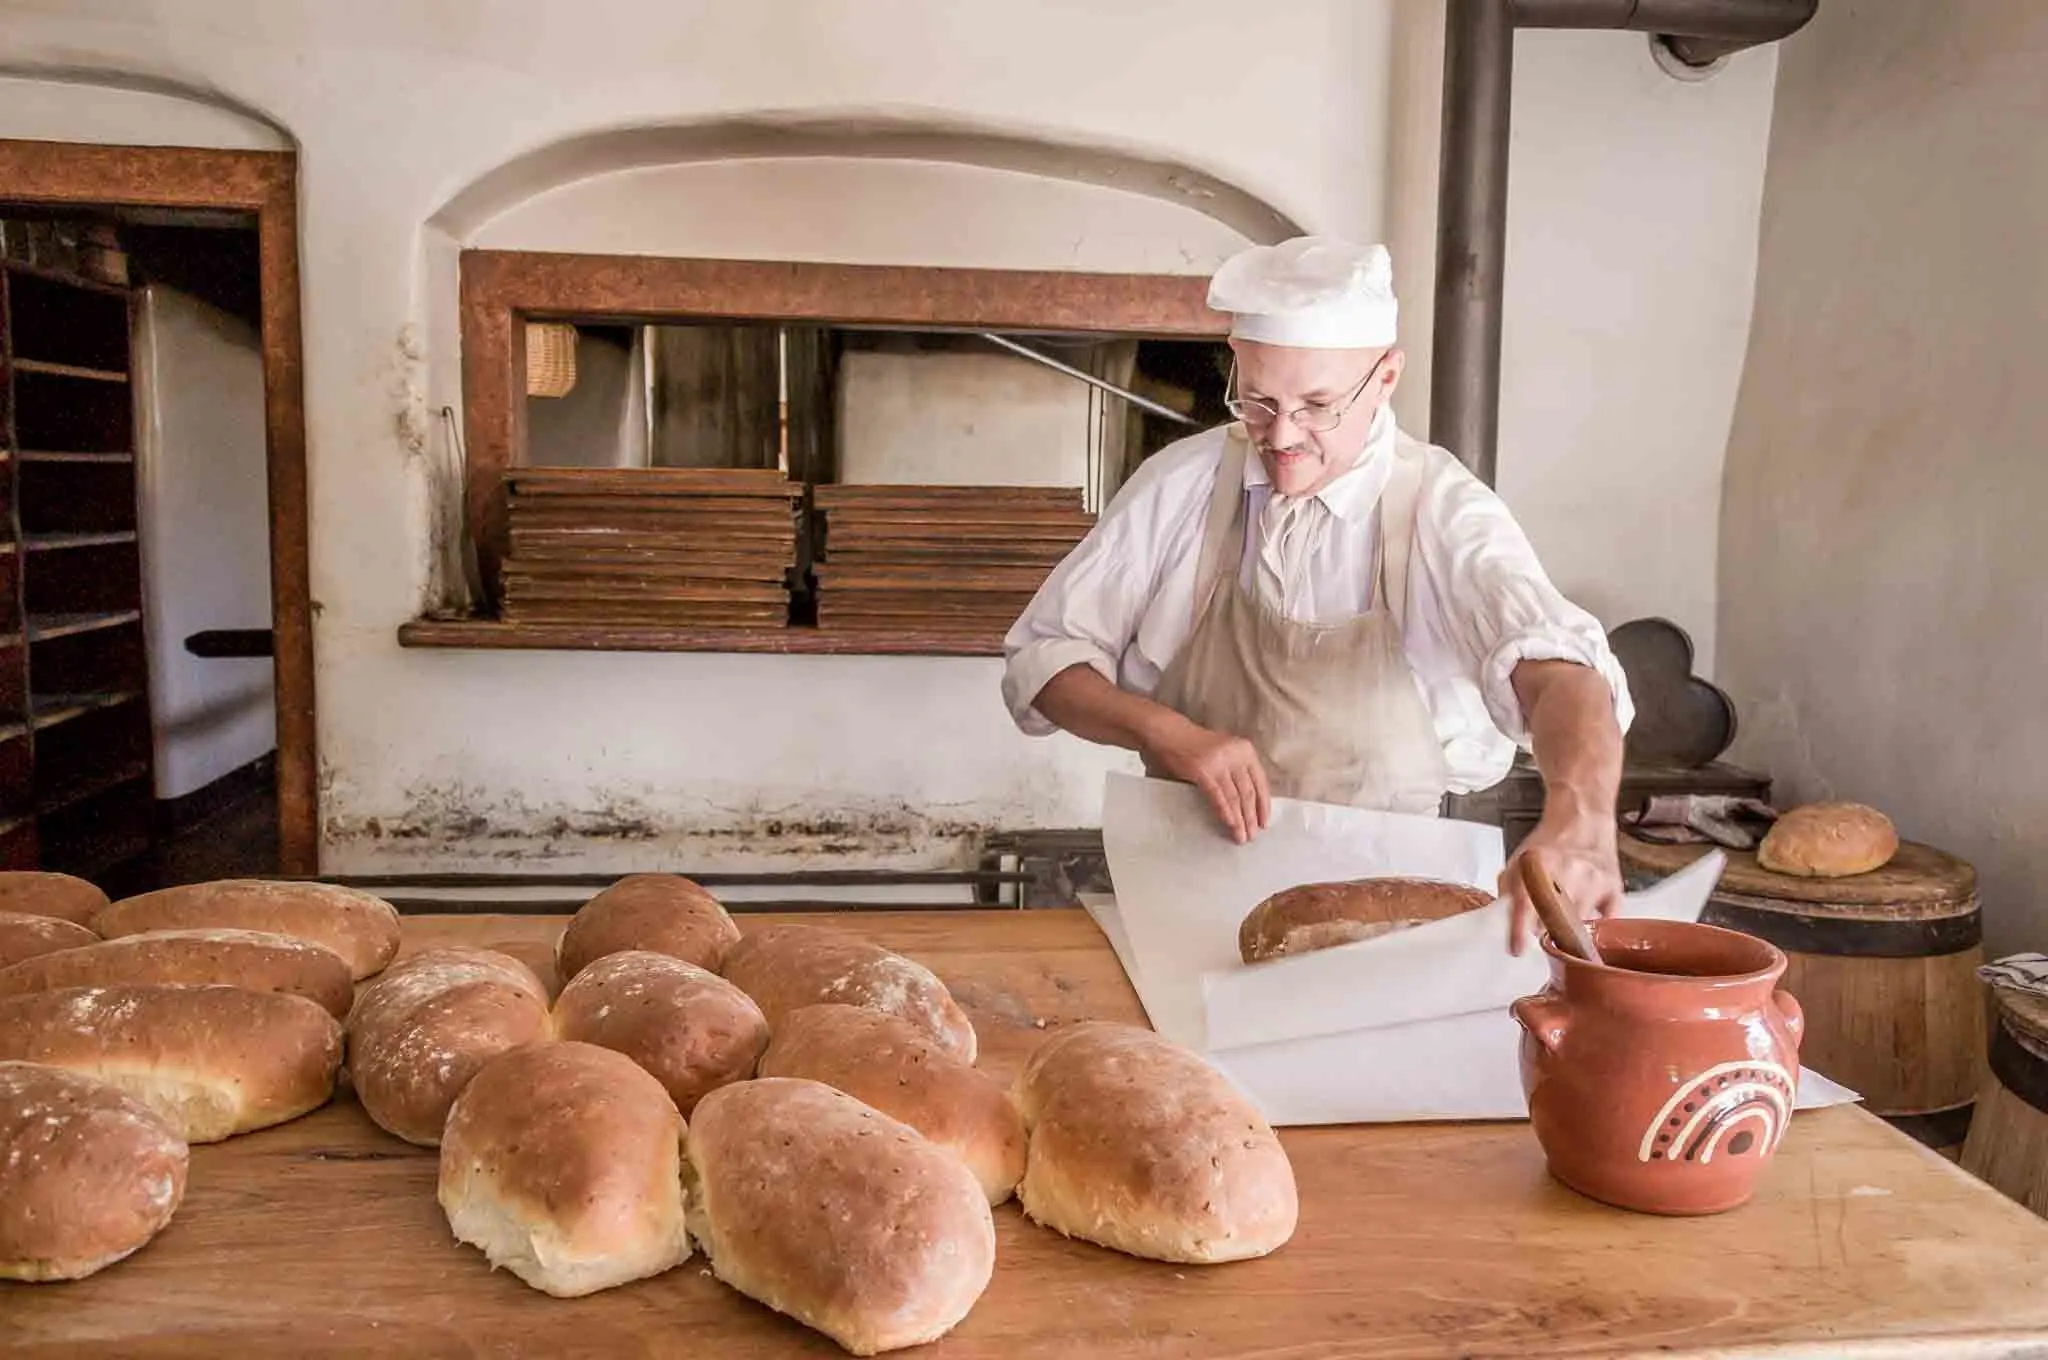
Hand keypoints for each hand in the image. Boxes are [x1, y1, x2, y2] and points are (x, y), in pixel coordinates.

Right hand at [1140, 715, 1270, 844]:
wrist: (1169, 732)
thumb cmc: (1196, 745)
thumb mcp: (1225, 752)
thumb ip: (1237, 770)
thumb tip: (1247, 803)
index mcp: (1245, 750)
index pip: (1260, 782)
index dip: (1263, 805)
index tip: (1264, 822)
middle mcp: (1236, 755)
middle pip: (1248, 792)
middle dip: (1251, 817)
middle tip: (1252, 835)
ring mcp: (1219, 763)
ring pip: (1235, 797)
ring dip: (1240, 820)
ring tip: (1241, 836)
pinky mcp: (1203, 771)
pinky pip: (1218, 796)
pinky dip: (1225, 813)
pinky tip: (1230, 824)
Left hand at [1500, 807, 1623, 954]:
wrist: (1581, 819)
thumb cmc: (1549, 843)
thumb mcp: (1518, 860)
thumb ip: (1508, 891)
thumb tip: (1503, 922)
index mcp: (1537, 864)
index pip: (1525, 904)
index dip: (1519, 932)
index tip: (1516, 950)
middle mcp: (1567, 871)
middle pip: (1554, 920)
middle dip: (1545, 933)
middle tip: (1542, 933)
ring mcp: (1593, 881)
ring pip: (1580, 925)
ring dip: (1568, 931)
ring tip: (1563, 921)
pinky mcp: (1613, 888)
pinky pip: (1606, 920)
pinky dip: (1596, 926)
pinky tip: (1586, 916)